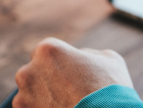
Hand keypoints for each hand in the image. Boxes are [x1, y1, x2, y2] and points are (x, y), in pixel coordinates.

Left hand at [14, 38, 133, 107]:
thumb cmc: (110, 87)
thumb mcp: (109, 59)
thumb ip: (88, 54)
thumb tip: (81, 57)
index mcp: (48, 50)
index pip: (46, 50)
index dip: (60, 59)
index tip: (72, 70)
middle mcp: (28, 71)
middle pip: (36, 71)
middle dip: (49, 77)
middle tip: (71, 87)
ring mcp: (23, 97)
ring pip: (32, 92)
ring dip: (45, 96)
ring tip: (69, 102)